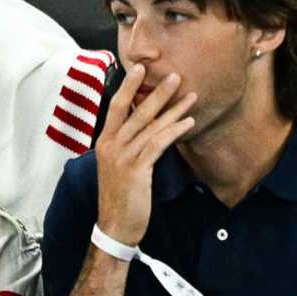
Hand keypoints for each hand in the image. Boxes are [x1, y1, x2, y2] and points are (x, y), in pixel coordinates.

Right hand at [94, 63, 196, 245]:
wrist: (114, 226)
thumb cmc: (119, 199)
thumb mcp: (118, 168)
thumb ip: (128, 147)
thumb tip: (146, 130)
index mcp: (105, 143)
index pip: (116, 107)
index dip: (128, 87)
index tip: (139, 68)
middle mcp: (111, 146)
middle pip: (135, 111)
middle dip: (157, 92)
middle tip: (175, 76)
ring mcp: (123, 157)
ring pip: (150, 126)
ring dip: (173, 109)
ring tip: (191, 96)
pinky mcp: (136, 169)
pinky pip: (158, 144)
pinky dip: (174, 131)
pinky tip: (189, 123)